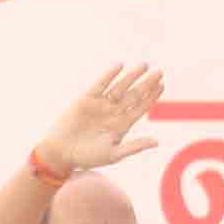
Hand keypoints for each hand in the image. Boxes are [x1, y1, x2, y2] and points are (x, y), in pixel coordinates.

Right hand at [35, 65, 165, 176]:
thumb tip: (157, 142)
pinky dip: (109, 75)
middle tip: (160, 71)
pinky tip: (119, 65)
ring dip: (132, 76)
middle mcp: (113, 112)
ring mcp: (100, 104)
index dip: (152, 97)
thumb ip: (134, 146)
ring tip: (144, 65)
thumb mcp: (114, 154)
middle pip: (134, 94)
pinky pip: (100, 84)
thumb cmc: (88, 157)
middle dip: (146, 83)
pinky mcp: (86, 99)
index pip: (140, 107)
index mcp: (122, 125)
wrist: (61, 152)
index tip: (162, 85)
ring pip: (120, 87)